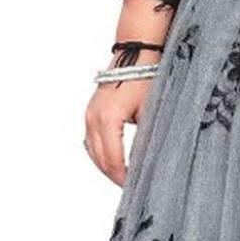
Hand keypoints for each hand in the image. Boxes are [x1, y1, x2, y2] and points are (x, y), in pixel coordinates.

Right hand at [83, 71, 154, 187]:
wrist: (136, 53)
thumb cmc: (146, 78)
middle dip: (114, 175)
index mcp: (107, 119)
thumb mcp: (151, 113)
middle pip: (100, 160)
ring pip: (92, 152)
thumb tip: (145, 166)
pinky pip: (91, 140)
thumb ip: (145, 141)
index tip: (135, 187)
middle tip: (131, 187)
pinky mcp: (91, 111)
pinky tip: (113, 160)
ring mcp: (89, 114)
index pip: (113, 160)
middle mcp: (93, 118)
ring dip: (106, 166)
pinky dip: (101, 153)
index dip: (123, 178)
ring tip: (124, 177)